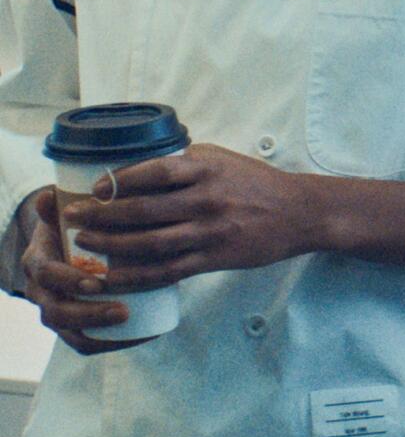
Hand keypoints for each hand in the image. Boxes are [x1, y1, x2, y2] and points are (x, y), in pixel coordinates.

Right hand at [17, 189, 147, 353]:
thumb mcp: (66, 212)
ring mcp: (55, 309)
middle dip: (88, 314)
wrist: (68, 243)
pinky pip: (85, 343)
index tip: (97, 282)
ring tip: (131, 324)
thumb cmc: (74, 224)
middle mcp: (41, 290)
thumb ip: (58, 205)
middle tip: (123, 310)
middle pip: (55, 312)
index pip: (46, 276)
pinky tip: (140, 337)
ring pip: (68, 331)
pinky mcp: (73, 325)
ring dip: (99, 332)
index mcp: (38, 261)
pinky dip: (109, 344)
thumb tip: (49, 195)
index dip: (68, 281)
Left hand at [60, 143, 317, 292]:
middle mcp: (207, 199)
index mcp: (207, 169)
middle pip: (142, 210)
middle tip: (74, 217)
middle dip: (101, 215)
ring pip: (148, 242)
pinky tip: (111, 276)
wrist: (298, 212)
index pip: (153, 172)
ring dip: (110, 244)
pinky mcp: (214, 258)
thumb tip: (138, 168)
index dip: (118, 181)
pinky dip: (134, 275)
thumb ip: (185, 162)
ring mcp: (210, 231)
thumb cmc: (256, 183)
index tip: (94, 188)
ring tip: (85, 243)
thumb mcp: (223, 160)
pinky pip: (166, 270)